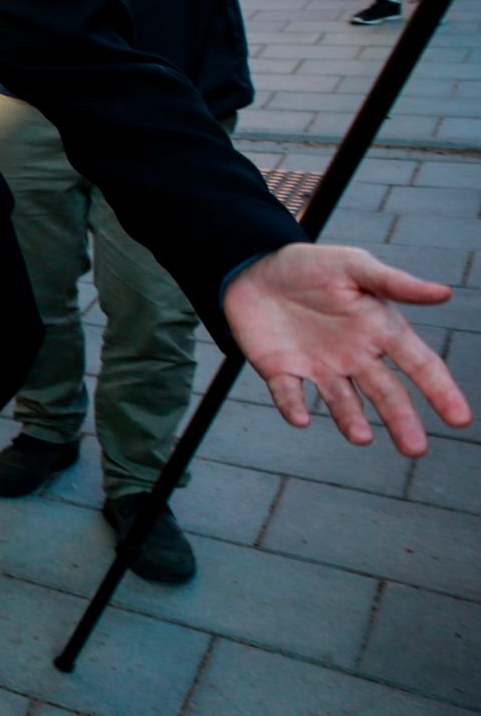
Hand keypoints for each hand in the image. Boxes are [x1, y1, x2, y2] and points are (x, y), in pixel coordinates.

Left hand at [222, 244, 468, 455]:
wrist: (255, 270)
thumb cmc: (312, 266)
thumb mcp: (353, 266)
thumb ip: (394, 282)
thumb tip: (445, 292)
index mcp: (379, 331)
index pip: (419, 364)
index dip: (440, 390)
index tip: (460, 419)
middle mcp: (354, 356)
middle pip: (385, 393)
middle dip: (401, 420)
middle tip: (415, 449)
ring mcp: (319, 366)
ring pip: (342, 401)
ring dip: (351, 420)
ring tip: (362, 438)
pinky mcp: (281, 371)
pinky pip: (288, 394)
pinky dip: (293, 406)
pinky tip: (300, 419)